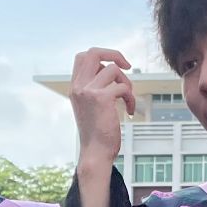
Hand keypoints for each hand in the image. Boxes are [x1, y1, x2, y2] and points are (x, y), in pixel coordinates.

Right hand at [70, 48, 135, 165]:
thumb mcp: (90, 106)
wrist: (95, 153)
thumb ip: (96, 88)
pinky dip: (131, 98)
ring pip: (113, 69)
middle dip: (114, 54)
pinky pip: (123, 87)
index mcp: (75, 87)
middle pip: (93, 52)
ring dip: (126, 82)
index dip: (102, 55)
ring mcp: (88, 91)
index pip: (83, 57)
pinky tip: (130, 111)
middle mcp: (78, 86)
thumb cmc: (97, 133)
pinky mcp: (101, 98)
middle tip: (127, 66)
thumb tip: (112, 70)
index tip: (116, 65)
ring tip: (127, 99)